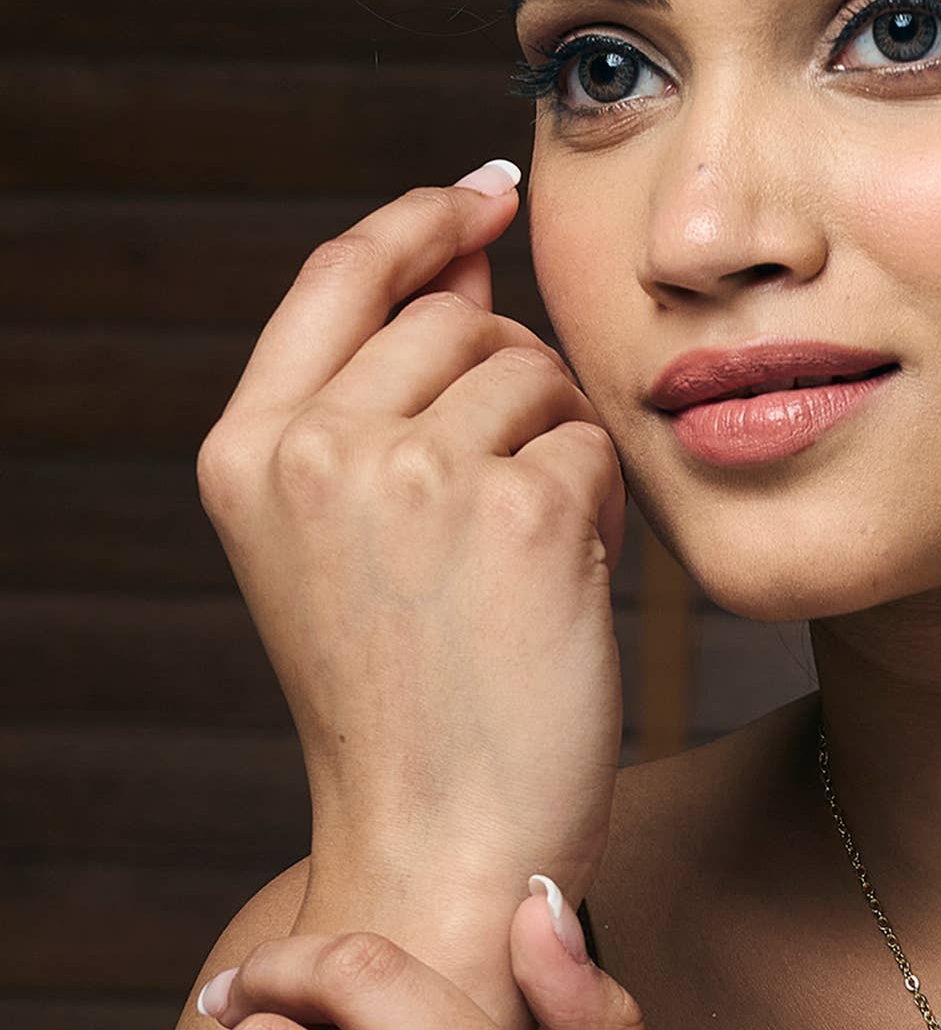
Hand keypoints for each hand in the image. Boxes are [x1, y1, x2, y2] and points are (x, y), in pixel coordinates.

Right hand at [193, 163, 627, 909]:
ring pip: (536, 378)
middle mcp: (314, 448)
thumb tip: (468, 262)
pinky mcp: (521, 510)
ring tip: (531, 566)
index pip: (342, 278)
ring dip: (562, 452)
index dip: (420, 225)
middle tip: (515, 510)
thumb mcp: (343, 546)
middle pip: (460, 325)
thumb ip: (380, 403)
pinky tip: (569, 587)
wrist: (445, 834)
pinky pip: (596, 445)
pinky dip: (602, 506)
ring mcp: (414, 474)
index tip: (488, 195)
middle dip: (515, 390)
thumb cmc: (415, 705)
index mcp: (249, 453)